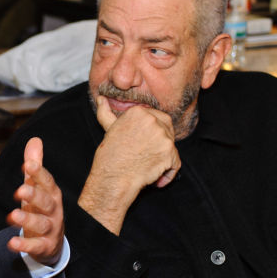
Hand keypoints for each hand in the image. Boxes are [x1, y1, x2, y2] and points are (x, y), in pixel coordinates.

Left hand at [6, 137, 63, 265]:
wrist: (52, 241)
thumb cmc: (42, 208)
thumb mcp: (38, 187)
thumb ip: (35, 166)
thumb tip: (34, 140)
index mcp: (52, 194)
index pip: (47, 182)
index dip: (39, 174)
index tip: (28, 164)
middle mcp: (54, 211)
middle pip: (46, 202)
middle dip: (34, 196)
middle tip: (19, 190)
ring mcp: (50, 229)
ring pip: (41, 224)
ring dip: (27, 219)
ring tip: (12, 216)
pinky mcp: (44, 246)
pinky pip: (35, 246)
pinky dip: (24, 245)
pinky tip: (11, 243)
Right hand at [78, 97, 179, 233]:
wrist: (113, 178)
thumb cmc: (109, 155)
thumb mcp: (108, 129)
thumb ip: (107, 112)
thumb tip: (101, 99)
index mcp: (138, 112)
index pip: (156, 117)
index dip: (152, 132)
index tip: (142, 144)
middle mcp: (152, 120)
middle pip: (167, 129)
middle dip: (160, 142)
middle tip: (146, 155)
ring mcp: (163, 136)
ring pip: (171, 146)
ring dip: (163, 158)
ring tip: (147, 166)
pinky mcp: (170, 153)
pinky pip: (175, 162)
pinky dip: (168, 173)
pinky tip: (155, 178)